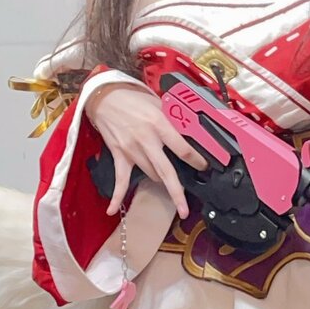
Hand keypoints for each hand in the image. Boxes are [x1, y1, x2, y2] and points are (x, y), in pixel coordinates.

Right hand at [85, 83, 208, 218]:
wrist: (106, 98)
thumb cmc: (135, 100)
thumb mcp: (160, 104)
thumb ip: (175, 120)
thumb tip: (193, 133)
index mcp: (160, 124)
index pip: (182, 148)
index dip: (195, 160)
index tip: (204, 166)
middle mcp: (146, 139)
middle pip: (166, 170)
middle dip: (177, 192)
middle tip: (186, 209)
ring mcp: (132, 149)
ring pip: (151, 175)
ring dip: (161, 180)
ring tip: (168, 182)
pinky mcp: (120, 155)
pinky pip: (119, 179)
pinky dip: (116, 196)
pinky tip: (113, 210)